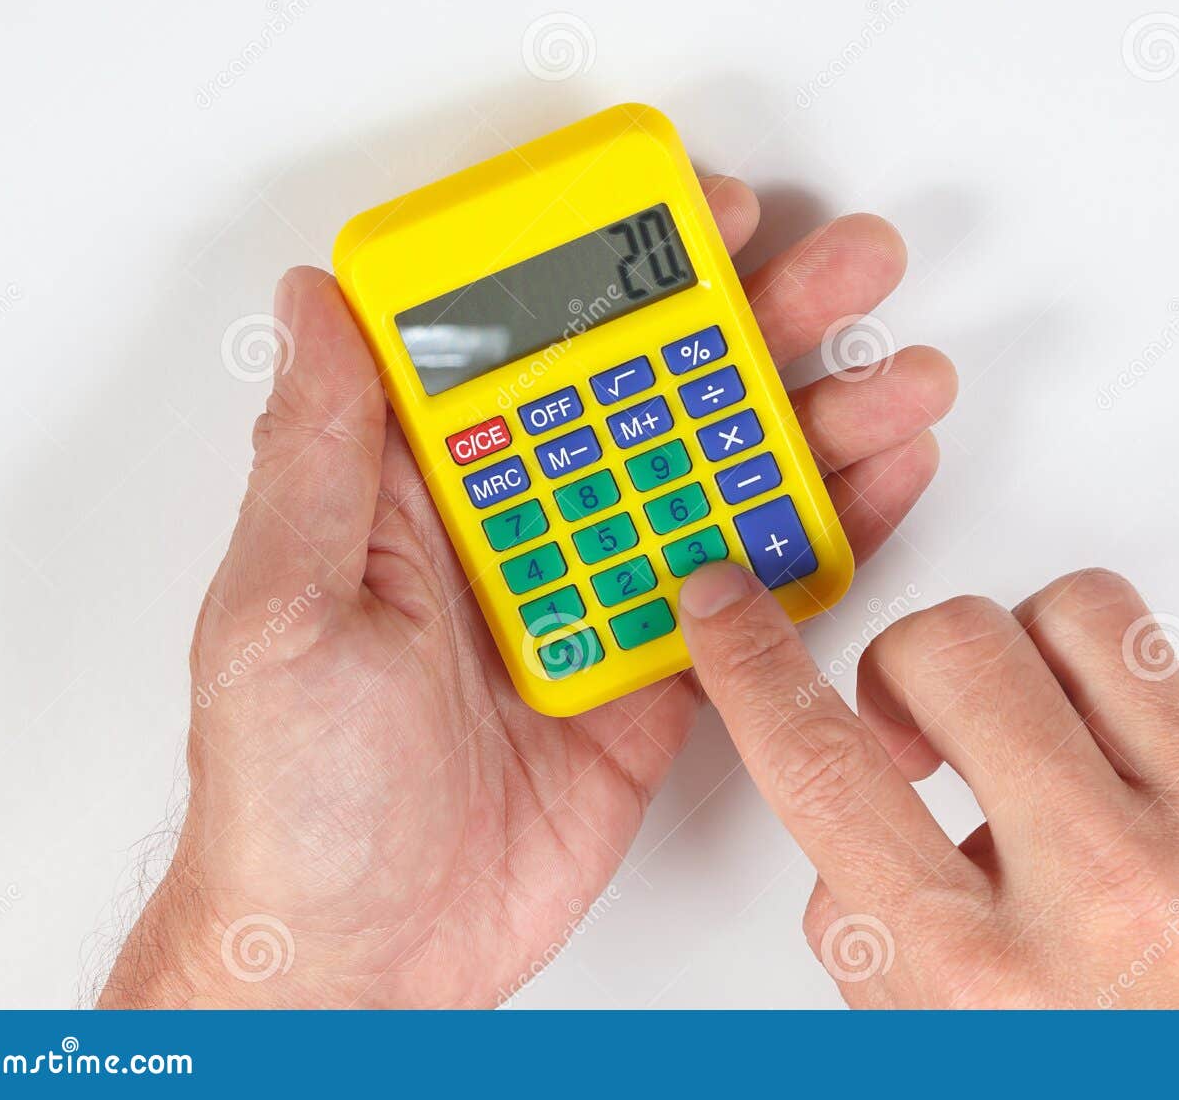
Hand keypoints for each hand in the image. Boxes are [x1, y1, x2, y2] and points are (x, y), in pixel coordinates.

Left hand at [99, 176, 955, 1007]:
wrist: (365, 963)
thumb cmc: (293, 801)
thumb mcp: (278, 609)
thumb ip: (317, 454)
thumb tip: (316, 305)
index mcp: (423, 493)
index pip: (532, 348)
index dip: (619, 272)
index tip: (697, 214)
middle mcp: (524, 528)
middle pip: (656, 398)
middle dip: (761, 324)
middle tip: (847, 267)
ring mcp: (604, 597)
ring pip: (724, 483)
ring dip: (818, 420)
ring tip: (900, 372)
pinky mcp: (662, 674)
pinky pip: (756, 590)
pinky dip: (825, 534)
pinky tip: (879, 478)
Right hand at [678, 563, 1178, 1007]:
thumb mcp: (958, 1060)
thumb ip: (885, 943)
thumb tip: (858, 827)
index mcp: (983, 979)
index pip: (822, 767)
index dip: (750, 666)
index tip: (726, 610)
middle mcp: (1106, 890)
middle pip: (952, 646)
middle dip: (909, 666)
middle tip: (925, 721)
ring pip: (1082, 614)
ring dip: (1031, 657)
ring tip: (1042, 728)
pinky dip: (1146, 710)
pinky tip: (1149, 784)